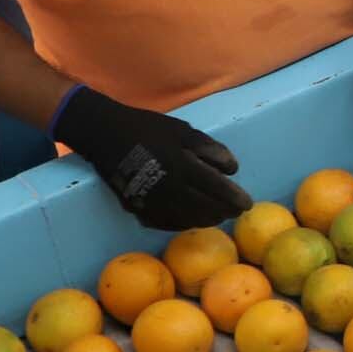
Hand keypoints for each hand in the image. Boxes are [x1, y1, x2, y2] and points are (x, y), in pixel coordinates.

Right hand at [50, 86, 250, 227]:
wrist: (105, 135)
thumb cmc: (147, 129)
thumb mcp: (183, 130)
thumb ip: (210, 149)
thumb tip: (233, 169)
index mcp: (182, 166)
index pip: (216, 189)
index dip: (234, 198)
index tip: (247, 204)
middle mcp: (169, 188)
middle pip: (204, 208)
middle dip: (224, 212)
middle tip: (236, 212)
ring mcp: (151, 201)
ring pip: (186, 219)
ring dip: (206, 219)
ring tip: (218, 216)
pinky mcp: (136, 207)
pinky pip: (164, 222)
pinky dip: (182, 223)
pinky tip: (191, 219)